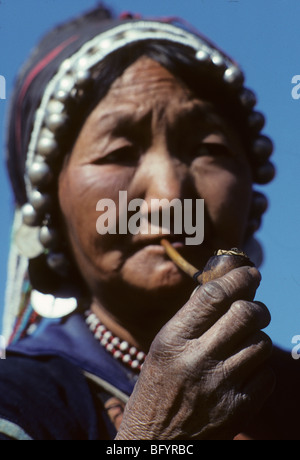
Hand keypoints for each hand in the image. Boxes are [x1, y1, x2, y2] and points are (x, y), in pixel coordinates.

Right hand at [116, 266, 274, 439]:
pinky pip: (267, 374)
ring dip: (258, 337)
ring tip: (244, 343)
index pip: (212, 296)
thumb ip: (192, 317)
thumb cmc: (158, 387)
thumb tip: (224, 283)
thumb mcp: (163, 347)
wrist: (157, 442)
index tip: (250, 273)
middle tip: (254, 307)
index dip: (237, 278)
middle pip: (245, 314)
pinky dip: (260, 367)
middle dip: (257, 305)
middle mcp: (196, 361)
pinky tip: (244, 370)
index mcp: (172, 341)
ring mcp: (220, 387)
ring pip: (262, 343)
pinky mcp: (239, 410)